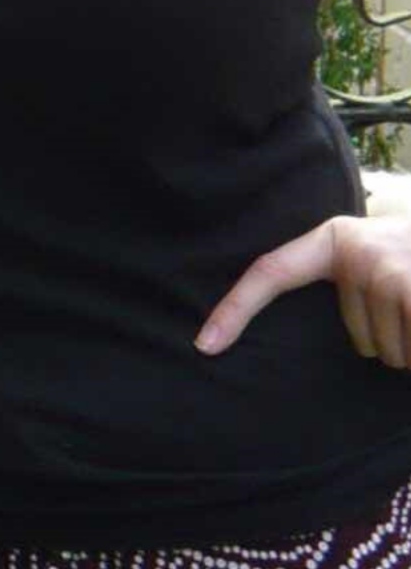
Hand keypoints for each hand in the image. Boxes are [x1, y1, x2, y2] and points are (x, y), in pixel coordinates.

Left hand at [197, 213, 410, 365]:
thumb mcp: (376, 259)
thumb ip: (344, 285)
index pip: (268, 272)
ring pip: (391, 354)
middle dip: (392, 341)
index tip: (203, 345)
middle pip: (358, 341)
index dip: (234, 309)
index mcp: (332, 239)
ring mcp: (386, 269)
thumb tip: (325, 336)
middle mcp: (353, 249)